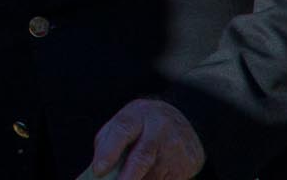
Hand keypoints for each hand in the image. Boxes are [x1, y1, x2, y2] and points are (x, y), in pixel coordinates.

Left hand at [83, 98, 203, 179]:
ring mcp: (176, 147)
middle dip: (128, 177)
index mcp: (137, 115)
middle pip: (142, 157)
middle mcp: (160, 129)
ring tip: (126, 179)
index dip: (109, 152)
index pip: (122, 131)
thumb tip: (97, 172)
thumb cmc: (141, 125)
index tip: (98, 170)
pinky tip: (147, 177)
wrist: (181, 121)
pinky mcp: (189, 164)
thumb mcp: (123, 123)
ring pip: (154, 175)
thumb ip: (107, 143)